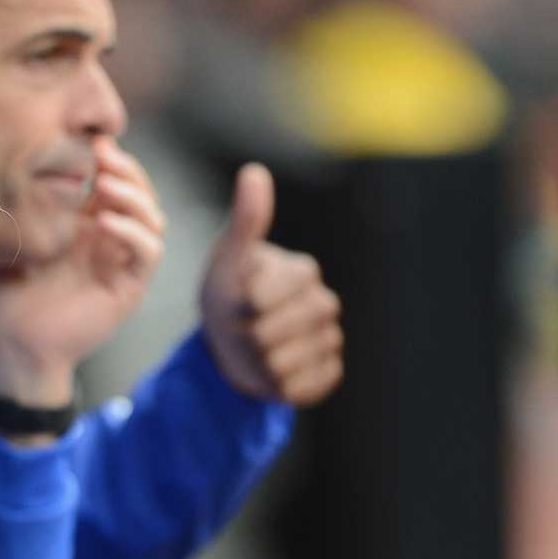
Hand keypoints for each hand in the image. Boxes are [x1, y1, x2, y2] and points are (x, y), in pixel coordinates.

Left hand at [0, 139, 165, 408]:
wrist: (16, 343)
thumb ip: (24, 206)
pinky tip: (103, 222)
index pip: (113, 180)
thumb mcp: (13, 239)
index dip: (108, 156)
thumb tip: (19, 161)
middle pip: (138, 191)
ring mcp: (123, 261)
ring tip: (103, 184)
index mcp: (86, 223)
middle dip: (125, 167)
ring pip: (152, 217)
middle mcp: (111, 239)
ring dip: (133, 195)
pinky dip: (132, 233)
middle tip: (101, 151)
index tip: (88, 137)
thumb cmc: (8, 293)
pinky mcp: (130, 286)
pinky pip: (148, 252)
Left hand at [198, 163, 342, 405]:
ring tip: (254, 350)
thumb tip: (254, 171)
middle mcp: (324, 302)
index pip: (266, 297)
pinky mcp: (329, 373)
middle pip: (275, 333)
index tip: (237, 302)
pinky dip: (279, 385)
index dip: (241, 307)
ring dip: (258, 363)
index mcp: (303, 271)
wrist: (230, 345)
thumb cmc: (227, 297)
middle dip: (247, 337)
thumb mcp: (227, 262)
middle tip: (243, 330)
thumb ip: (245, 222)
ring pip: (286, 363)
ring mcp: (330, 339)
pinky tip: (271, 371)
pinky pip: (303, 387)